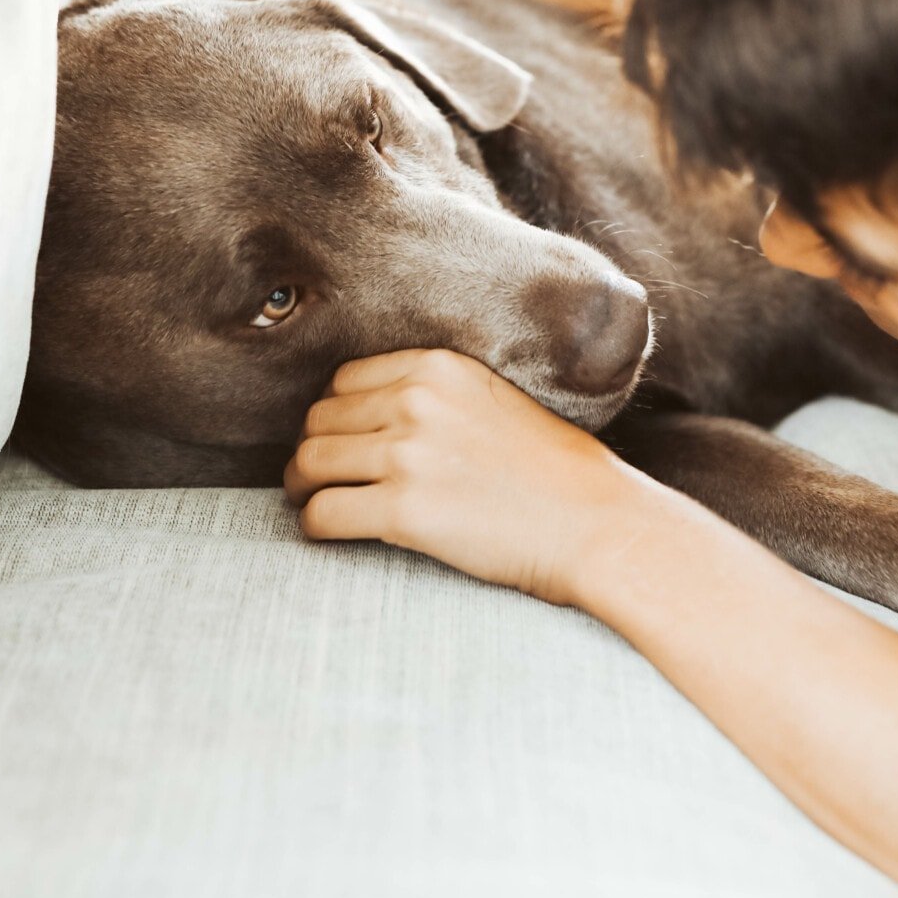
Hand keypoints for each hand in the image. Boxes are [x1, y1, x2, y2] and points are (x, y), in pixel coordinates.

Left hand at [283, 348, 650, 603]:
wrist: (595, 521)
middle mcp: (416, 402)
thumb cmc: (555, 469)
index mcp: (437, 366)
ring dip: (302, 486)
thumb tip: (374, 414)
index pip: (344, 380)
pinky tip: (327, 531)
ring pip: (310, 463)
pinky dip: (314, 525)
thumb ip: (436, 395)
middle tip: (316, 475)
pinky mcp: (404, 511)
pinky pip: (323, 513)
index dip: (335, 413)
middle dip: (312, 449)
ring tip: (312, 500)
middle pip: (319, 419)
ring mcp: (408, 455)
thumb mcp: (494, 398)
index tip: (340, 438)